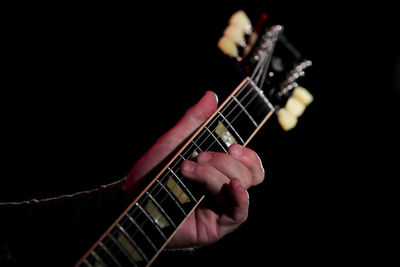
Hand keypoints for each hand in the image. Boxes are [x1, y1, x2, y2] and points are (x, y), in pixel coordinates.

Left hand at [125, 91, 264, 247]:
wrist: (131, 200)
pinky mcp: (217, 224)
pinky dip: (240, 197)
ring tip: (188, 171)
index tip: (233, 146)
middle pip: (247, 172)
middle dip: (222, 161)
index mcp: (218, 168)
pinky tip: (232, 187)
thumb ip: (194, 120)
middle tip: (198, 157)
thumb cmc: (152, 172)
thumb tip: (212, 96)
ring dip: (216, 174)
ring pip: (242, 185)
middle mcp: (223, 186)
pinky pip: (241, 212)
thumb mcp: (173, 142)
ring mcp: (222, 206)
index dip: (247, 153)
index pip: (248, 161)